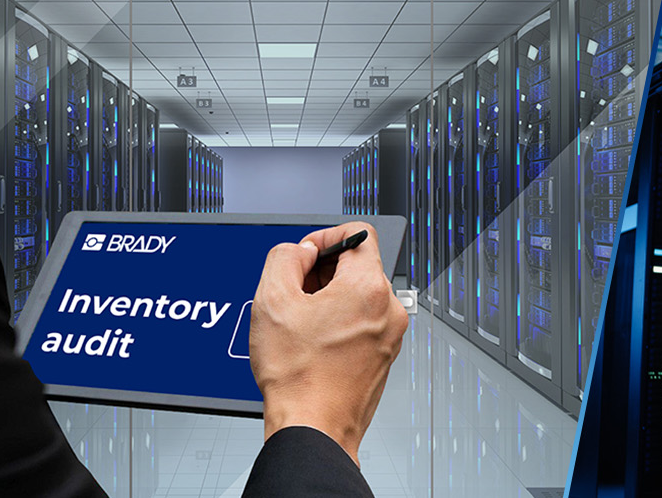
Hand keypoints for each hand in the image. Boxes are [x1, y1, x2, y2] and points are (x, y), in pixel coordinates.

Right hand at [249, 221, 406, 465]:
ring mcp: (390, 335)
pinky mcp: (383, 355)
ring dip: (328, 299)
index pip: (359, 234)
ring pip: (358, 297)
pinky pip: (362, 323)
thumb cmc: (298, 376)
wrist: (314, 427)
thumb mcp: (271, 301)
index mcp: (369, 288)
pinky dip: (338, 323)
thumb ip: (284, 258)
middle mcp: (389, 309)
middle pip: (358, 267)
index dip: (325, 237)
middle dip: (322, 272)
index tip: (304, 253)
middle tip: (292, 293)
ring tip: (299, 324)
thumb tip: (299, 251)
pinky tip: (312, 343)